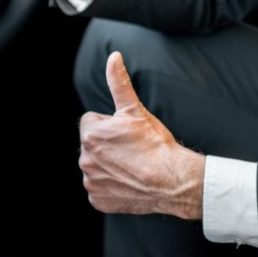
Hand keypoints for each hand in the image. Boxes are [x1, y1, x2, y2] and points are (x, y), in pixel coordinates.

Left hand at [78, 52, 203, 219]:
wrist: (172, 180)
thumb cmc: (155, 144)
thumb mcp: (136, 110)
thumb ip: (119, 82)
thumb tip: (113, 56)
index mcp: (90, 135)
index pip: (92, 121)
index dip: (111, 125)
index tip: (127, 133)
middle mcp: (85, 159)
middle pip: (93, 144)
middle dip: (108, 144)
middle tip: (132, 149)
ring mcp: (91, 181)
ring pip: (96, 165)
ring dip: (109, 164)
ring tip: (132, 165)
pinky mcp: (97, 200)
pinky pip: (100, 187)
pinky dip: (111, 185)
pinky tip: (129, 181)